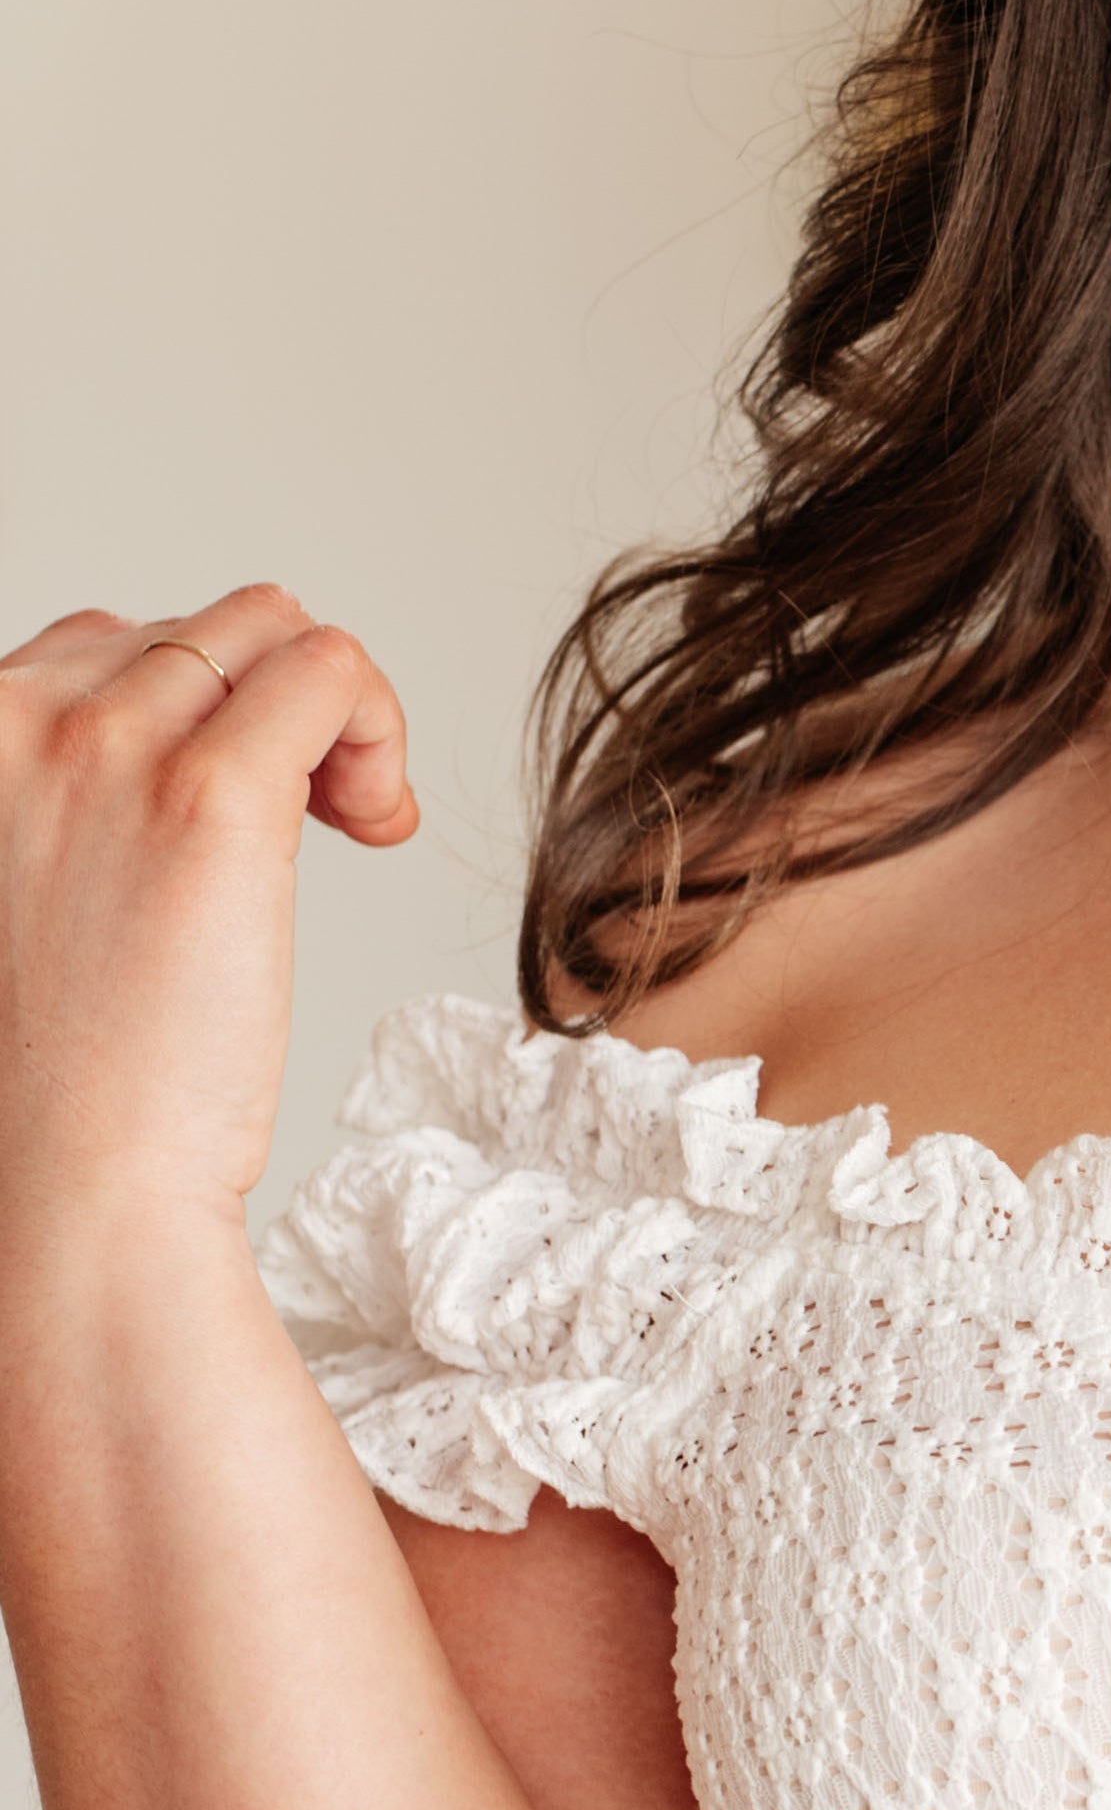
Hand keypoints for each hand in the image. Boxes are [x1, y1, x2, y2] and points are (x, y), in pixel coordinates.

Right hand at [0, 586, 416, 1242]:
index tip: (235, 806)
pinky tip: (375, 824)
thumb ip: (63, 797)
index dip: (197, 715)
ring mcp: (109, 748)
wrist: (71, 1179)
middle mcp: (16, 719)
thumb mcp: (25, 889)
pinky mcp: (210, 797)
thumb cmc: (57, 1069)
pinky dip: (376, 725)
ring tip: (346, 820)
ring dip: (336, 714)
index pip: (106, 645)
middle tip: (311, 823)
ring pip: (274, 630)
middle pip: (201, 631)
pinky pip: (330, 670)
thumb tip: (172, 734)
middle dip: (272, 710)